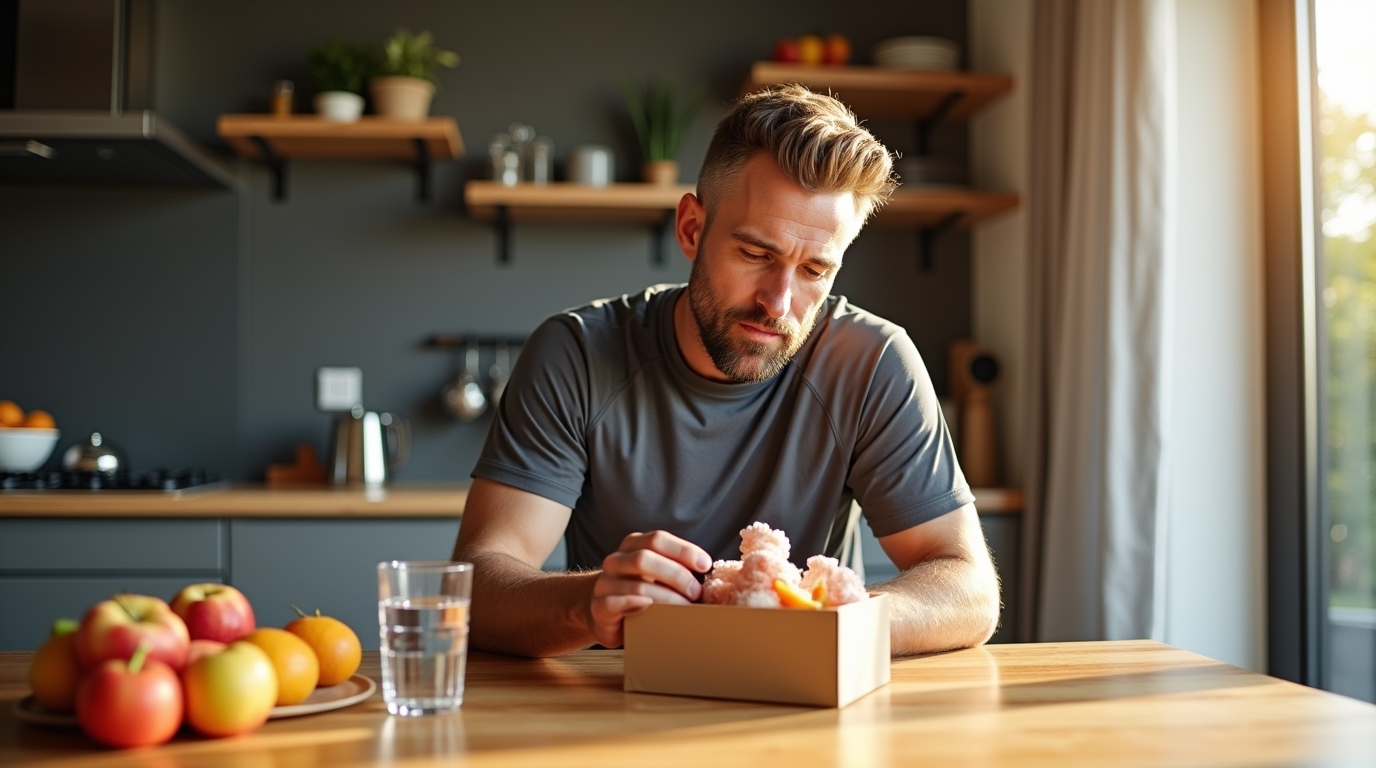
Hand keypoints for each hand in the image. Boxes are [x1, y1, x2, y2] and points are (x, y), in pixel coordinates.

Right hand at [587, 531, 711, 647]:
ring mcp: (605, 583)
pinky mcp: (599, 607)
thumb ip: (676, 567)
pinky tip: (651, 609)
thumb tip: (712, 576)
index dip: (683, 550)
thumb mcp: (658, 573)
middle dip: (677, 576)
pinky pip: (615, 604)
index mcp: (633, 545)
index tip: (706, 565)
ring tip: (684, 610)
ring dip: (666, 598)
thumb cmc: (641, 590)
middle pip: (645, 559)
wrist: (605, 611)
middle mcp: (616, 560)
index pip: (657, 539)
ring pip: (636, 585)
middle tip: (696, 593)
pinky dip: (636, 605)